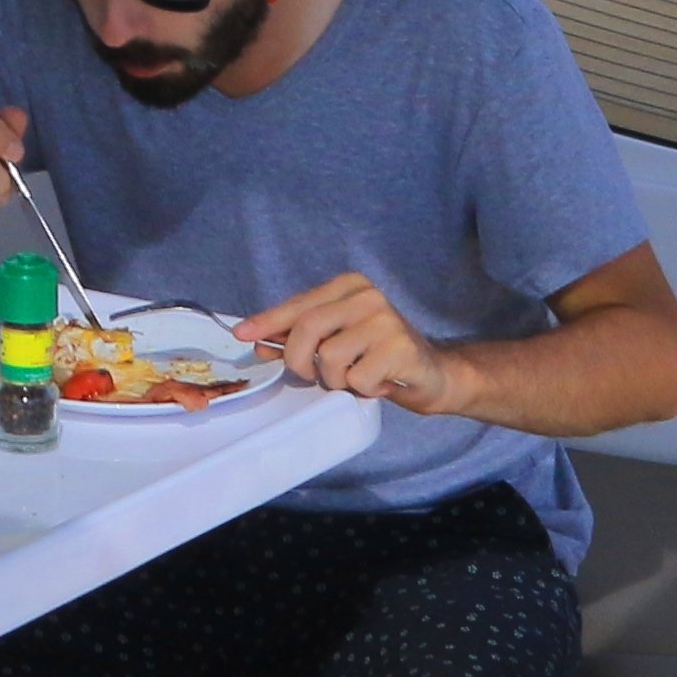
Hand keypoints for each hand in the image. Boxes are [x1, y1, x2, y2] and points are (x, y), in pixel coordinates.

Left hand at [238, 273, 458, 413]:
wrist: (434, 374)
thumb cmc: (378, 356)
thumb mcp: (337, 339)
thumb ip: (300, 336)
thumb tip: (256, 341)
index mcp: (349, 286)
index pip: (298, 305)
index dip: (267, 322)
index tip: (242, 335)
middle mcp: (368, 296)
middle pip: (306, 330)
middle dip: (298, 362)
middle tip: (312, 377)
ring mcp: (386, 320)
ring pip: (328, 359)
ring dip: (335, 381)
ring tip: (356, 377)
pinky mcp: (401, 348)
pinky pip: (356, 379)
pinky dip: (361, 390)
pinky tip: (379, 382)